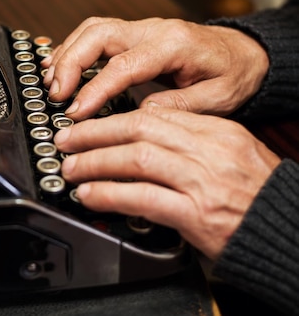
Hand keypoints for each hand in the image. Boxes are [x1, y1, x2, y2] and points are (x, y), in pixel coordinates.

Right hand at [42, 17, 268, 119]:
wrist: (244, 52)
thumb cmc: (234, 74)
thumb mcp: (219, 98)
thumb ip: (178, 106)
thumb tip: (139, 115)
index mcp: (173, 45)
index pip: (123, 65)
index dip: (95, 89)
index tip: (76, 112)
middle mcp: (153, 30)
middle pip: (98, 34)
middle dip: (69, 63)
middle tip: (54, 94)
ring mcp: (141, 29)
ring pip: (91, 29)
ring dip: (66, 54)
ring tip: (50, 83)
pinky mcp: (133, 34)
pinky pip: (95, 34)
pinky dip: (72, 48)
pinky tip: (59, 67)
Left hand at [54, 106, 280, 259]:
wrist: (286, 230)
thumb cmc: (257, 194)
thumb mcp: (230, 153)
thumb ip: (191, 141)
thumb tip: (144, 137)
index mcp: (216, 131)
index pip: (155, 114)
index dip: (114, 118)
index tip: (89, 123)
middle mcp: (208, 150)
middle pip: (138, 128)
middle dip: (94, 133)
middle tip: (66, 140)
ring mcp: (202, 180)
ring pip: (135, 158)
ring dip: (94, 162)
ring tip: (70, 168)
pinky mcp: (196, 213)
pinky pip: (142, 197)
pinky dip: (109, 194)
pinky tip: (89, 194)